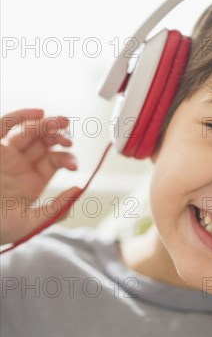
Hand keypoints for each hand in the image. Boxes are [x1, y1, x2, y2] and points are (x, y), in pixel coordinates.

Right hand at [0, 108, 80, 245]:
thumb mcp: (30, 224)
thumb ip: (56, 209)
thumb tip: (79, 190)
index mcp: (30, 181)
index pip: (54, 159)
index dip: (67, 157)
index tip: (73, 166)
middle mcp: (18, 165)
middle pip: (44, 141)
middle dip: (59, 135)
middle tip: (68, 138)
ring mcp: (4, 155)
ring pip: (29, 130)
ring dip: (47, 123)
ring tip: (61, 122)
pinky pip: (3, 125)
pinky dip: (20, 116)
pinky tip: (39, 113)